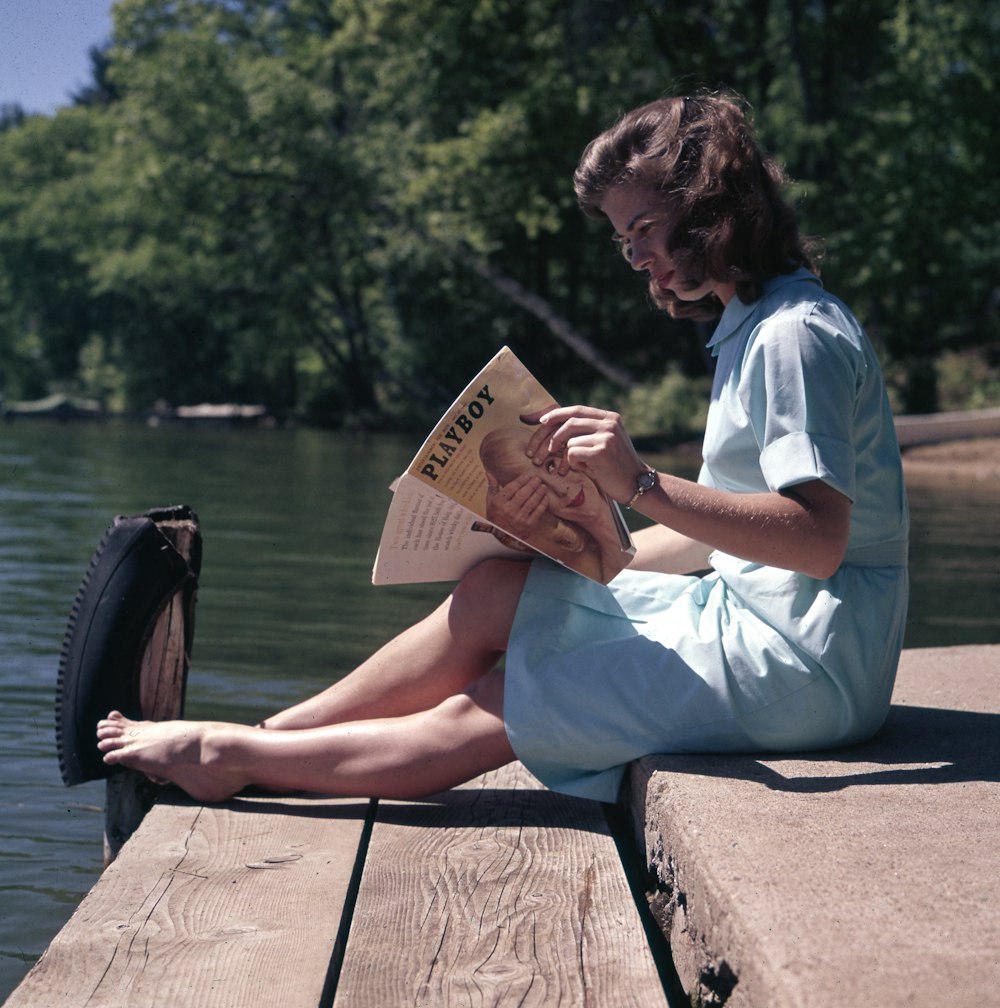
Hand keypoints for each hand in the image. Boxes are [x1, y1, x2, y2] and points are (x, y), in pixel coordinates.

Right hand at [485, 471, 548, 540]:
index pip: (512, 488)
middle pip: (523, 494)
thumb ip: (492, 487)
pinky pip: (538, 512)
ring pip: (532, 502)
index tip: (528, 475)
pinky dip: (543, 504)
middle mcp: (509, 511)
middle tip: (537, 479)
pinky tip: (545, 498)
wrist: (502, 536)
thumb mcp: (490, 502)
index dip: (521, 480)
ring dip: (539, 493)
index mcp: (499, 503)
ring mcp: (519, 519)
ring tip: (543, 487)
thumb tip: (488, 473)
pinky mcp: (528, 525)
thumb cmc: (496, 517)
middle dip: (532, 485)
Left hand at [521, 405, 644, 504]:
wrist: (635, 484)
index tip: (541, 421)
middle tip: (545, 450)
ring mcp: (606, 436)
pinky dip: (574, 464)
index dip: (557, 414)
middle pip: (569, 422)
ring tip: (582, 465)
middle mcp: (609, 423)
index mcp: (610, 417)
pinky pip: (572, 454)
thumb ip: (587, 430)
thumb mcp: (606, 440)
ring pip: (570, 441)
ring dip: (569, 457)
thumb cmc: (615, 465)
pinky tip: (588, 469)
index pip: (577, 410)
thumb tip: (555, 421)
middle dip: (552, 436)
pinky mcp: (601, 451)